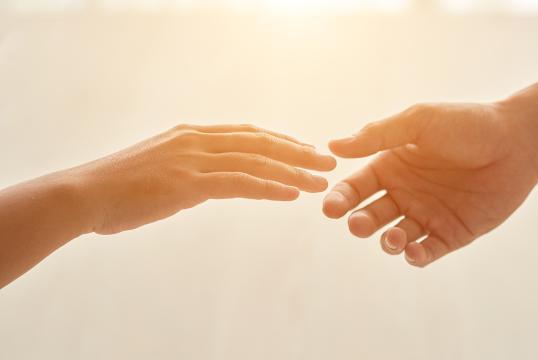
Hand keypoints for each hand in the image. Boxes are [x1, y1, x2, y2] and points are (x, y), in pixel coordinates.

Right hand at [72, 123, 335, 234]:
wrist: (83, 195)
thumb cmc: (118, 188)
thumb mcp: (159, 168)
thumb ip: (188, 170)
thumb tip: (209, 182)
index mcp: (191, 134)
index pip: (247, 133)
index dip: (280, 140)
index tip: (305, 148)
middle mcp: (197, 140)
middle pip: (260, 142)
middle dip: (298, 151)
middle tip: (327, 160)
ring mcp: (193, 159)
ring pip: (256, 161)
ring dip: (293, 171)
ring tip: (321, 181)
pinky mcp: (188, 182)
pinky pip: (239, 183)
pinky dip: (270, 187)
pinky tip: (292, 195)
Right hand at [323, 103, 537, 267]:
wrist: (519, 141)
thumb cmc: (467, 125)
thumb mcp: (419, 122)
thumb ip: (378, 135)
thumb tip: (334, 146)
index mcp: (392, 165)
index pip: (357, 186)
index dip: (341, 198)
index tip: (330, 208)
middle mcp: (405, 192)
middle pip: (371, 215)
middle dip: (360, 222)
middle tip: (358, 224)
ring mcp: (428, 214)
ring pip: (395, 237)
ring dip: (388, 242)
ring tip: (393, 238)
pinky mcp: (452, 233)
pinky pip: (427, 251)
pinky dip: (416, 256)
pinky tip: (413, 251)